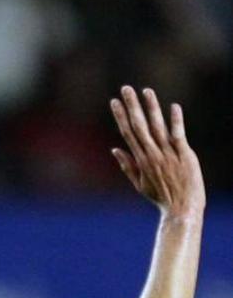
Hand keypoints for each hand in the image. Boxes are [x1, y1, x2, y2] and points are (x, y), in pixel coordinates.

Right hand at [110, 86, 204, 219]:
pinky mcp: (184, 155)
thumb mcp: (140, 184)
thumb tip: (114, 149)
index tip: (114, 102)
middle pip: (139, 127)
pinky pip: (178, 135)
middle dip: (131, 107)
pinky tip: (173, 107)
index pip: (128, 134)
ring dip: (151, 108)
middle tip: (125, 89)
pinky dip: (175, 121)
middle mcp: (152, 155)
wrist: (181, 208)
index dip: (121, 117)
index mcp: (141, 161)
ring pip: (157, 127)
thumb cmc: (162, 197)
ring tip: (146, 91)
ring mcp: (168, 154)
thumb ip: (127, 166)